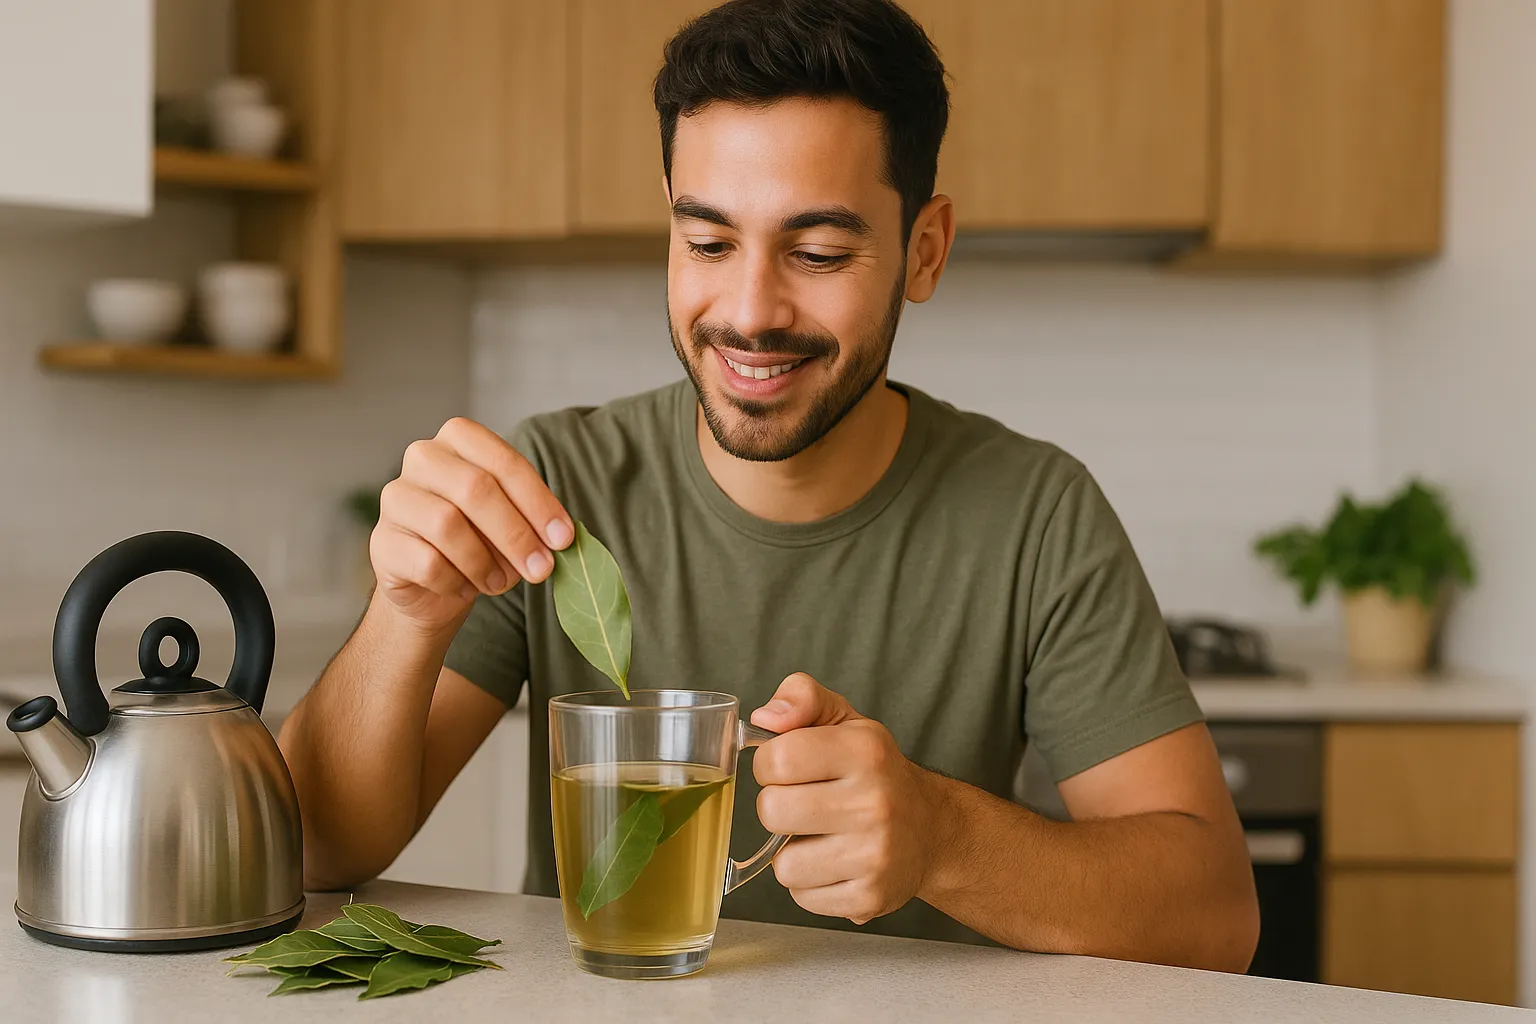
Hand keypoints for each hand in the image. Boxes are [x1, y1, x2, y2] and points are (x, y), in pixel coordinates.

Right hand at [371, 417, 572, 634]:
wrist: (433, 588)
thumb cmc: (479, 542)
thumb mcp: (511, 523)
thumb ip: (532, 522)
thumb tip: (559, 539)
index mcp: (460, 439)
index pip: (503, 462)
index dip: (538, 502)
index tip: (564, 538)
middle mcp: (423, 457)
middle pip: (476, 489)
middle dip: (516, 534)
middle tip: (541, 569)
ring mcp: (395, 497)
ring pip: (448, 525)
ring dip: (485, 562)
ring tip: (501, 583)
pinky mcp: (381, 541)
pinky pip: (427, 562)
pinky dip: (456, 582)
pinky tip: (465, 587)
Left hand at [750, 673, 944, 924]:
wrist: (931, 829)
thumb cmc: (875, 772)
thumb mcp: (845, 720)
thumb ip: (801, 697)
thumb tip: (765, 718)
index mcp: (865, 751)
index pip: (777, 758)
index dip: (770, 763)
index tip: (789, 767)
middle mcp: (875, 803)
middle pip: (772, 811)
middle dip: (779, 807)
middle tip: (806, 802)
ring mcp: (875, 855)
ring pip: (784, 864)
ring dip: (792, 851)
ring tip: (823, 836)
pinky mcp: (870, 897)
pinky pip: (802, 896)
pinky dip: (810, 882)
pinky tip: (835, 863)